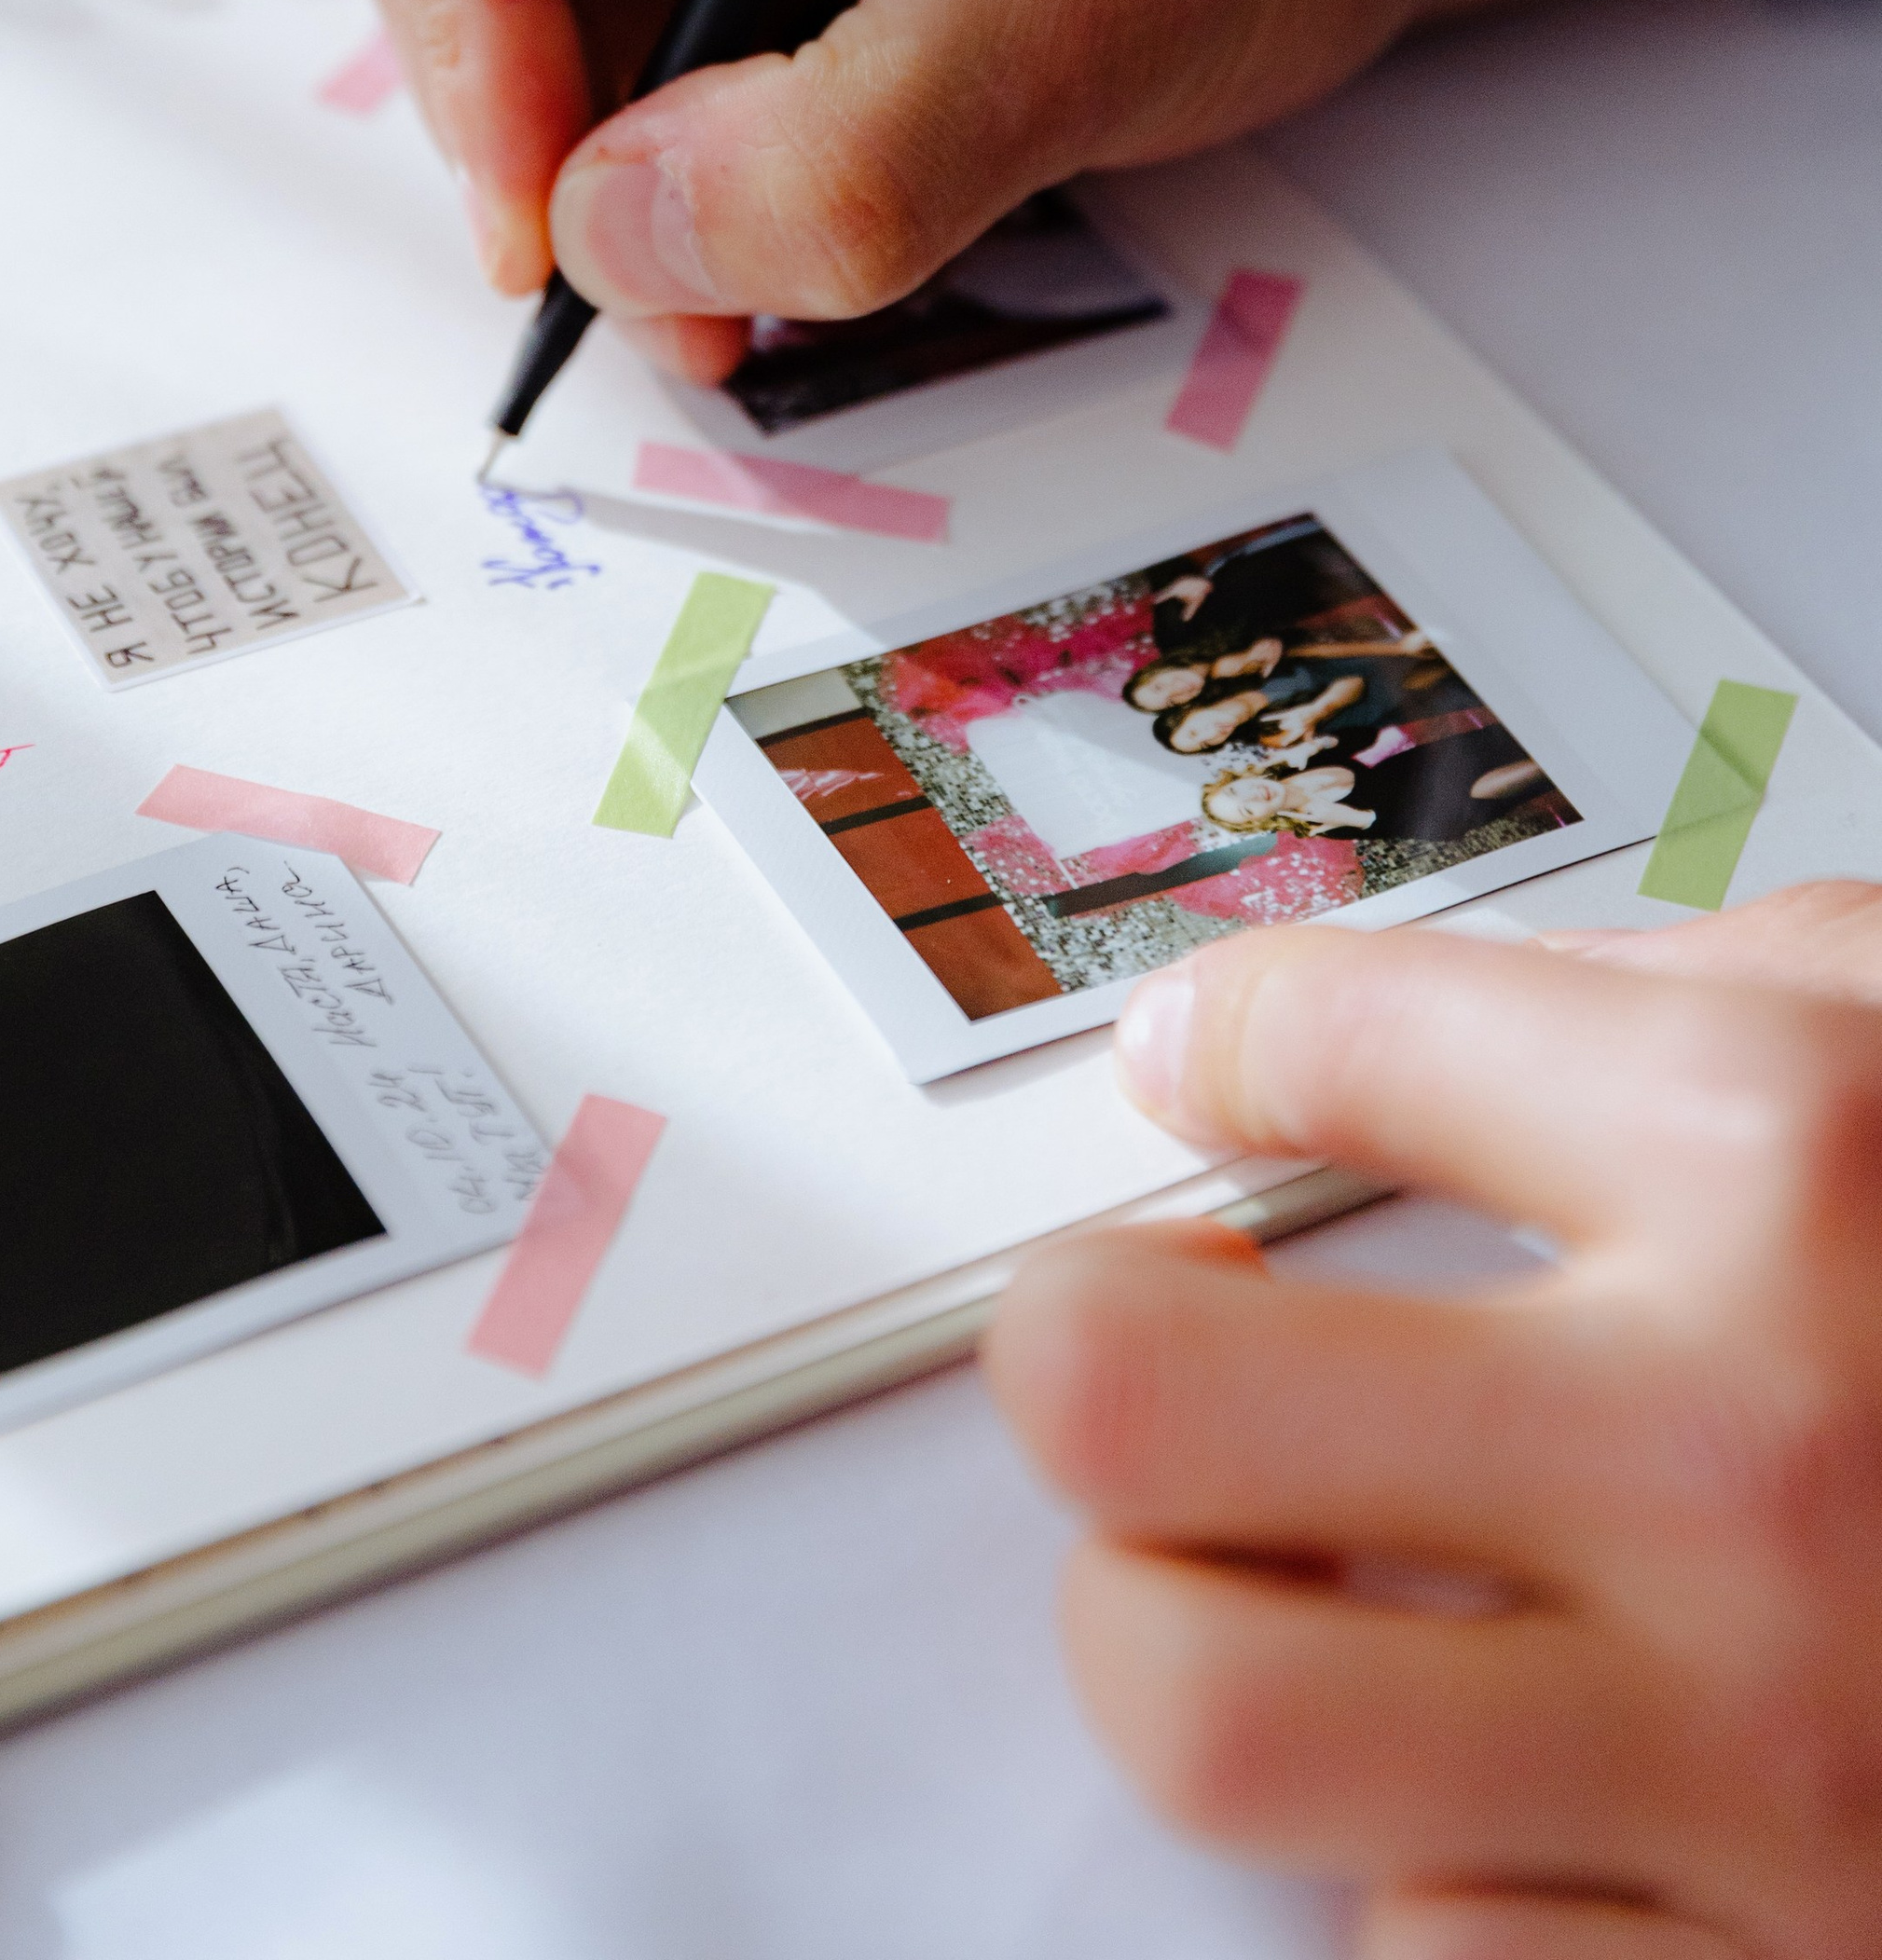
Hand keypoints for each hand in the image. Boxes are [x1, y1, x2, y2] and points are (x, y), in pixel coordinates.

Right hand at [332, 0, 1811, 373]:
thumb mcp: (1060, 15)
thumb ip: (830, 160)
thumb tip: (606, 253)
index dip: (469, 27)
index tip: (544, 226)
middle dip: (546, 114)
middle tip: (649, 289)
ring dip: (615, 151)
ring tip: (731, 284)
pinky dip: (682, 132)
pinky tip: (765, 217)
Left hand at [986, 884, 1881, 1954]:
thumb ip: (1674, 994)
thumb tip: (1301, 1039)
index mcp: (1785, 1158)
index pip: (1310, 1041)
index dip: (1213, 1045)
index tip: (1203, 1081)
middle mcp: (1747, 1456)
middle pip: (1142, 1402)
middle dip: (1073, 1348)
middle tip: (1125, 1338)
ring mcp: (1773, 1756)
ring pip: (1220, 1719)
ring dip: (1182, 1628)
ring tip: (1255, 1567)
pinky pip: (1437, 1955)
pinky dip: (1427, 1858)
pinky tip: (1501, 1771)